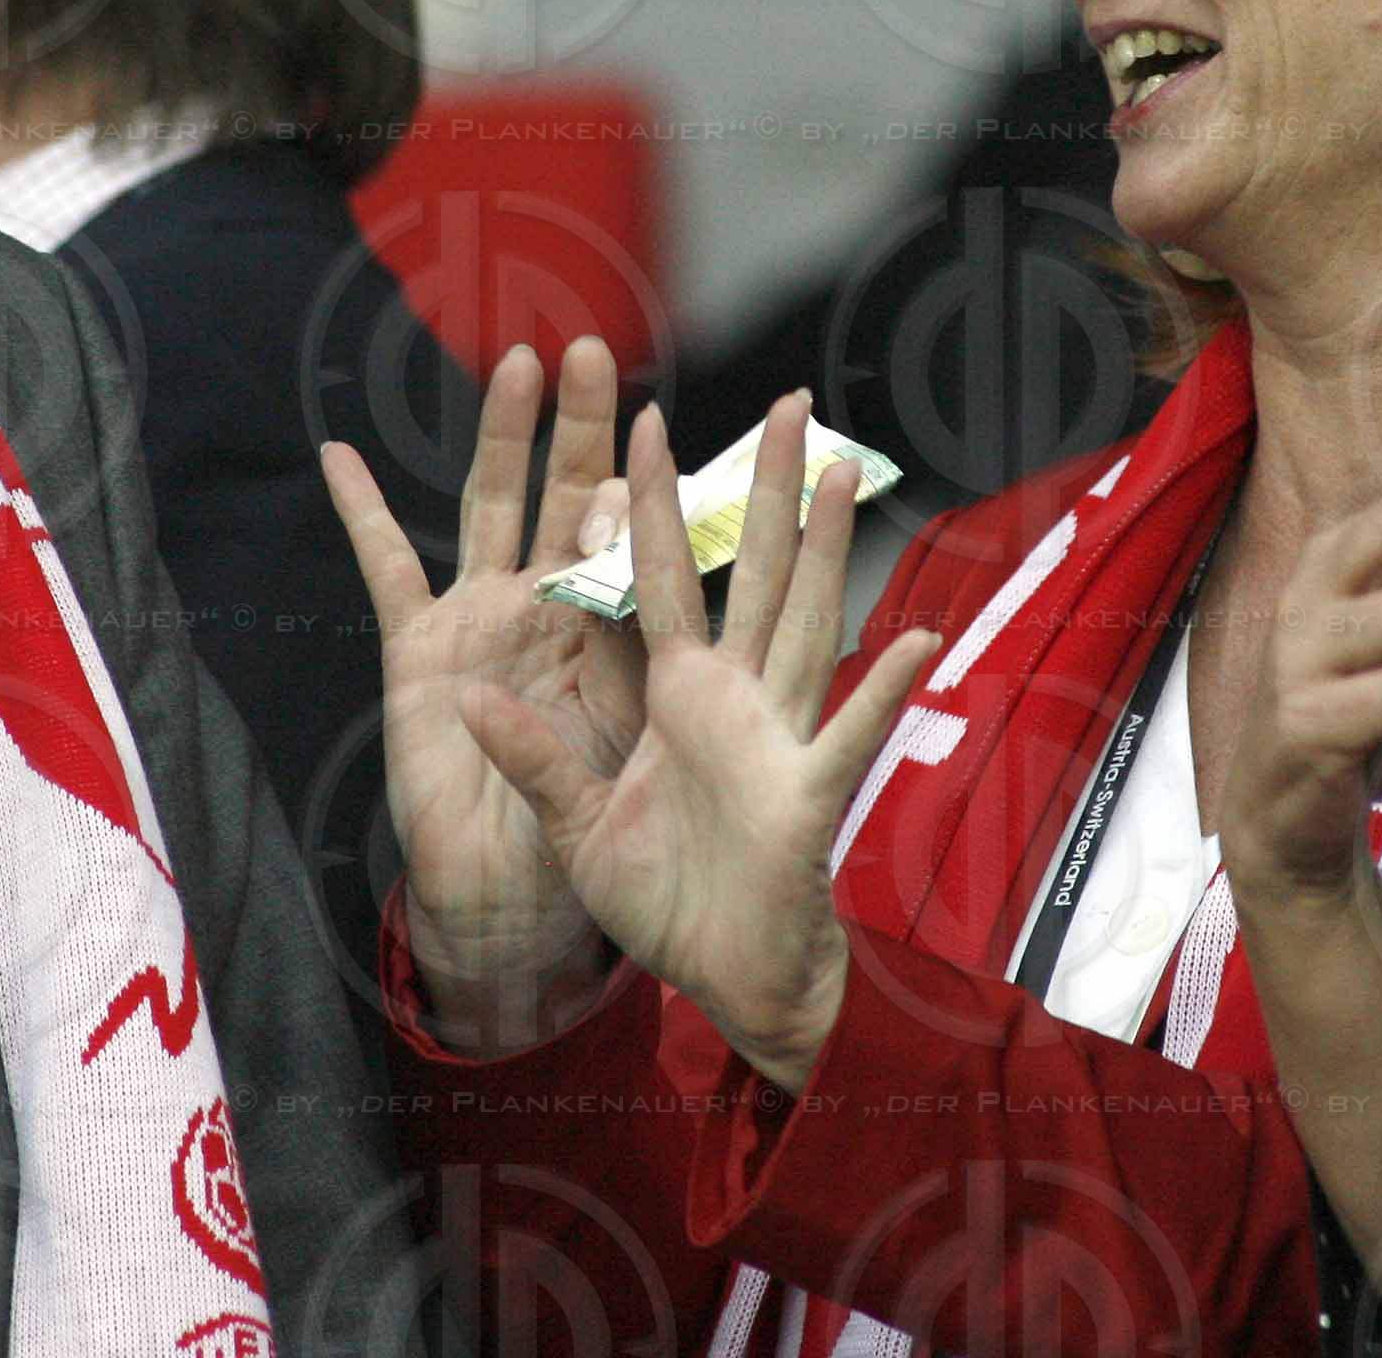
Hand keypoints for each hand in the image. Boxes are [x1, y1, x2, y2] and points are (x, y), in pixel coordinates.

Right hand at [325, 338, 638, 1052]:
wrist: (517, 905)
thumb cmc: (595, 830)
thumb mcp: (644, 747)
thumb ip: (665, 683)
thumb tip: (703, 622)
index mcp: (616, 633)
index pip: (642, 540)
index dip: (656, 484)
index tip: (679, 419)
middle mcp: (551, 610)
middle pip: (570, 497)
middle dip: (583, 427)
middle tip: (595, 352)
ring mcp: (485, 620)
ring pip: (493, 506)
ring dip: (502, 438)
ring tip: (517, 367)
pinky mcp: (421, 650)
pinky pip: (388, 568)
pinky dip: (363, 512)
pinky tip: (341, 455)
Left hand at [457, 394, 940, 1093]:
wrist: (726, 979)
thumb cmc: (666, 898)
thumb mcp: (574, 825)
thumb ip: (532, 758)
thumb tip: (465, 697)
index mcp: (676, 693)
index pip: (661, 575)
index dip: (654, 502)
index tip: (646, 421)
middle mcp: (734, 697)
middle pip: (754, 570)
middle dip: (765, 487)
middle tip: (786, 403)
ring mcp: (777, 737)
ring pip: (804, 622)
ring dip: (827, 550)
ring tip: (844, 474)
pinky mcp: (806, 794)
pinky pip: (848, 736)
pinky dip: (882, 693)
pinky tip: (916, 643)